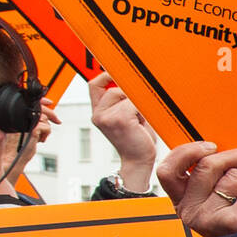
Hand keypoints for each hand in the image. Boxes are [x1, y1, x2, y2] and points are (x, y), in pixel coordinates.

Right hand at [5, 96, 59, 179]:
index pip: (32, 102)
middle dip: (52, 114)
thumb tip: (45, 111)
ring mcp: (25, 122)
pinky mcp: (32, 129)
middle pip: (41, 109)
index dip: (42, 101)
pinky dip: (46, 134)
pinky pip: (46, 127)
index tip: (49, 102)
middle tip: (58, 121)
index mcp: (17, 114)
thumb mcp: (24, 129)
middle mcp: (20, 116)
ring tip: (40, 138)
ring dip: (45, 129)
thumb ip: (31, 119)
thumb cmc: (18, 144)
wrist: (12, 158)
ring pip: (45, 119)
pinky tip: (39, 141)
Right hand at [89, 73, 156, 191]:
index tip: (119, 74)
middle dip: (129, 95)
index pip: (94, 85)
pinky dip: (142, 111)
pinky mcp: (119, 119)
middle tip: (137, 111)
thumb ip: (123, 100)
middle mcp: (99, 115)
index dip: (106, 76)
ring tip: (139, 120)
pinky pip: (134, 103)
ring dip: (136, 105)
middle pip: (113, 88)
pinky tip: (141, 124)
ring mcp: (106, 117)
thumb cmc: (137, 141)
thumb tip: (130, 80)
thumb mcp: (127, 117)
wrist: (139, 162)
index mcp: (98, 113)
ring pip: (125, 94)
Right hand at [157, 142, 236, 236]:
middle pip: (207, 165)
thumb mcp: (224, 200)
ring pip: (236, 176)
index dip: (187, 151)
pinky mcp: (231, 223)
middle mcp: (190, 212)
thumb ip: (216, 178)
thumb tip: (231, 150)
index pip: (167, 171)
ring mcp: (208, 219)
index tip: (212, 146)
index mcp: (183, 202)